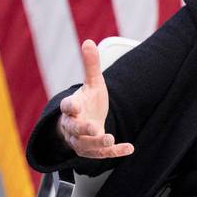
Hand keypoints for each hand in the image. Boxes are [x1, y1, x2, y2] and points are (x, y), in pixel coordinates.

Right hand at [56, 39, 133, 159]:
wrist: (83, 125)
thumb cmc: (87, 102)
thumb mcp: (92, 84)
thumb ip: (91, 66)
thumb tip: (88, 41)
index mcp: (71, 108)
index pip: (66, 107)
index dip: (69, 106)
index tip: (73, 106)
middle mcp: (73, 126)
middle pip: (74, 128)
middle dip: (83, 129)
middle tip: (93, 128)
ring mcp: (81, 141)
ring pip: (85, 145)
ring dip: (97, 143)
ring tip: (109, 138)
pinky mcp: (93, 152)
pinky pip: (103, 154)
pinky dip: (115, 152)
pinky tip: (130, 148)